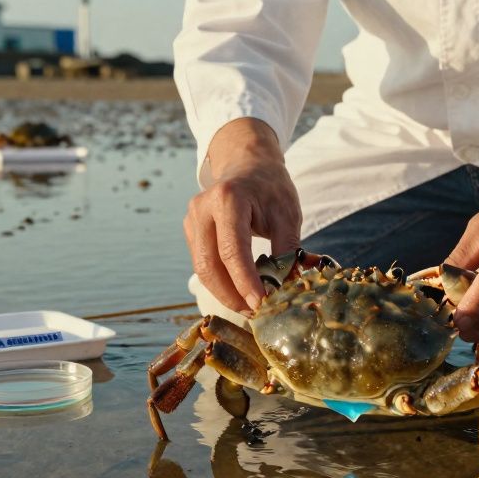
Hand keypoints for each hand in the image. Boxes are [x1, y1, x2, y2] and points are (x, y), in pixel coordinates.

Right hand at [185, 118, 301, 314]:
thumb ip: (288, 250)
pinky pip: (202, 263)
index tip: (261, 304)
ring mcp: (191, 219)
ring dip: (224, 293)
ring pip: (202, 269)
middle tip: (256, 313)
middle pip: (210, 265)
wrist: (247, 164)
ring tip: (250, 306)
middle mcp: (202, 208)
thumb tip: (288, 288)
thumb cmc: (270, 189)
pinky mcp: (190, 230)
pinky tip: (238, 292)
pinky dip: (219, 282)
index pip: (232, 250)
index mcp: (228, 198)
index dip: (245, 282)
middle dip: (232, 295)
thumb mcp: (288, 214)